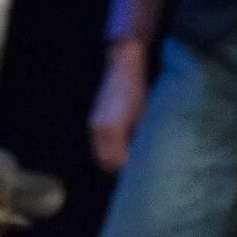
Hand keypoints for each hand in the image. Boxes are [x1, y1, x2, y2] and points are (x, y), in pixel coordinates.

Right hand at [88, 42, 150, 172]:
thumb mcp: (143, 116)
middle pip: (106, 162)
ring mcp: (94, 125)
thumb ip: (138, 139)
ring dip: (112, 159)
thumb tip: (141, 158)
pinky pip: (98, 145)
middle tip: (136, 166)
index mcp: (113, 128)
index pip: (118, 161)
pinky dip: (107, 150)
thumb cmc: (137, 91)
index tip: (141, 168)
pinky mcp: (93, 122)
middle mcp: (99, 129)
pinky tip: (120, 147)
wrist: (123, 68)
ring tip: (128, 157)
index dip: (129, 167)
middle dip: (120, 166)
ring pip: (101, 155)